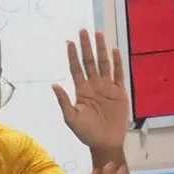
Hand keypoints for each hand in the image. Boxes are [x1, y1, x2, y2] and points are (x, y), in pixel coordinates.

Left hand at [52, 29, 129, 149]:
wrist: (105, 142)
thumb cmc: (87, 133)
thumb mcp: (71, 119)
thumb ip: (63, 102)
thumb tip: (54, 85)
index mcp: (82, 90)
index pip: (76, 69)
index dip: (72, 56)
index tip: (69, 42)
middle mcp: (94, 85)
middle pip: (89, 61)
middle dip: (86, 46)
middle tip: (83, 30)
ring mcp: (107, 87)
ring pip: (104, 64)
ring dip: (101, 49)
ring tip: (98, 34)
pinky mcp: (119, 92)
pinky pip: (118, 74)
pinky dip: (117, 62)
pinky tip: (114, 51)